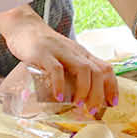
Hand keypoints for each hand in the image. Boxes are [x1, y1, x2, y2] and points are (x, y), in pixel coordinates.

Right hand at [0, 10, 116, 111]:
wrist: (24, 27)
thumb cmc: (45, 48)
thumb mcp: (65, 57)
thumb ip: (72, 72)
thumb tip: (80, 97)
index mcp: (83, 54)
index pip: (106, 68)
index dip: (112, 86)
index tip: (112, 103)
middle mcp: (75, 52)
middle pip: (97, 72)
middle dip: (98, 94)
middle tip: (91, 110)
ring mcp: (60, 52)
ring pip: (82, 69)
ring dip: (84, 90)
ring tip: (78, 105)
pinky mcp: (43, 53)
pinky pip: (56, 69)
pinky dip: (59, 84)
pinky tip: (58, 97)